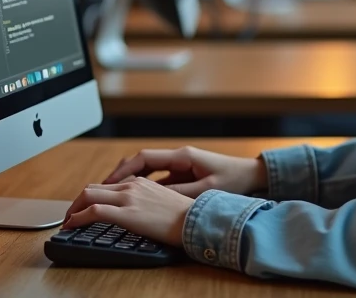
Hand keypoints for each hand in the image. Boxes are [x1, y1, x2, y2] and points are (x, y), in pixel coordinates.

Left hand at [64, 178, 192, 247]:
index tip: (84, 208)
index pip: (106, 185)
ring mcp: (128, 198)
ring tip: (67, 222)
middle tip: (70, 216)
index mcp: (140, 183)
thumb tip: (137, 212)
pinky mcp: (126, 213)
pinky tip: (72, 225)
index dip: (90, 197)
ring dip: (73, 209)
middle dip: (77, 202)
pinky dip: (77, 217)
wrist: (195, 220)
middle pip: (93, 188)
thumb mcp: (163, 201)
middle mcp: (131, 186)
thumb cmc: (184, 216)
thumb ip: (147, 201)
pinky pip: (93, 211)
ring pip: (88, 196)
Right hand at [102, 146, 267, 197]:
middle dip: (121, 174)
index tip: (108, 182)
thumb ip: (181, 193)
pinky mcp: (184, 174)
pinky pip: (158, 179)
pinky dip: (145, 187)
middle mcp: (178, 157)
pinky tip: (136, 199)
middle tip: (103, 189)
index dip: (124, 170)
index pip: (144, 158)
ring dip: (131, 181)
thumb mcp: (206, 190)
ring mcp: (180, 165)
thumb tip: (155, 197)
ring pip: (148, 171)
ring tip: (114, 195)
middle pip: (141, 162)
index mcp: (181, 156)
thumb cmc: (234, 179)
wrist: (252, 175)